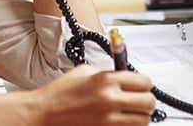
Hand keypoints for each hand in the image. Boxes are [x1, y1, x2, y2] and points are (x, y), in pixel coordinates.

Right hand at [28, 64, 155, 124]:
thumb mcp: (85, 72)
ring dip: (140, 116)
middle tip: (140, 100)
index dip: (144, 83)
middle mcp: (110, 100)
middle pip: (149, 102)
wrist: (44, 113)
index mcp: (106, 80)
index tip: (140, 85)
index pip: (145, 81)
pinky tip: (120, 121)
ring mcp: (108, 120)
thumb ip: (108, 73)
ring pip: (143, 121)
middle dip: (147, 100)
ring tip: (130, 112)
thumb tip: (126, 76)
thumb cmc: (59, 94)